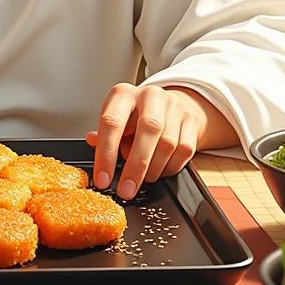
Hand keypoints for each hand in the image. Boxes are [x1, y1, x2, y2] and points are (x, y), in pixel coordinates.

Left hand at [85, 84, 207, 198]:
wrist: (165, 105)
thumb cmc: (133, 117)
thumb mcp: (114, 121)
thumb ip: (103, 135)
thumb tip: (93, 142)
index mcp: (123, 94)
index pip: (112, 122)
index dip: (106, 154)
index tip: (102, 179)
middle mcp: (150, 96)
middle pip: (148, 129)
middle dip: (136, 166)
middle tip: (126, 190)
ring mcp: (173, 107)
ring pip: (168, 143)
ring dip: (153, 169)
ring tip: (142, 179)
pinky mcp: (190, 121)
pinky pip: (184, 151)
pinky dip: (170, 168)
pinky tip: (159, 171)